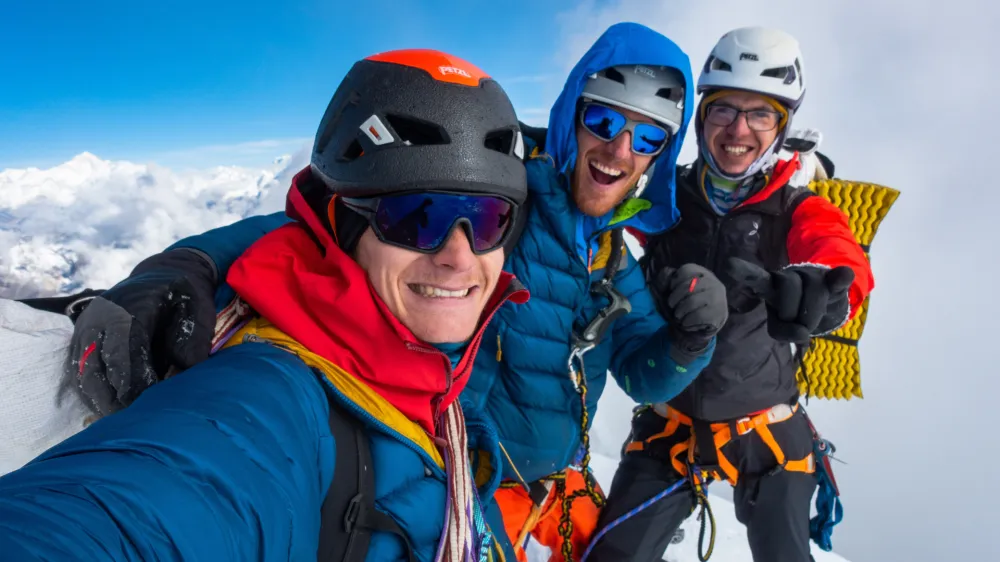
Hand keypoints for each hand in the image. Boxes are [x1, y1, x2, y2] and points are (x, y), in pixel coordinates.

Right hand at [67, 248, 217, 414]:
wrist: (164, 273)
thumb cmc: (185, 296)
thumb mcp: (198, 311)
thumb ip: (193, 342)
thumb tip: (183, 374)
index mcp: (129, 310)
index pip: (124, 355)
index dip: (134, 384)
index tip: (149, 404)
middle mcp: (100, 319)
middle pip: (96, 369)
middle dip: (114, 400)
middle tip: (134, 421)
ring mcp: (86, 329)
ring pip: (82, 375)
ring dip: (100, 400)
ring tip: (121, 420)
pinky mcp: (81, 338)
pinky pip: (78, 372)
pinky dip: (92, 392)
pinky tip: (110, 408)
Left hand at [652, 263, 727, 351]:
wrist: (711, 318)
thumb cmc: (690, 300)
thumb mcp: (679, 287)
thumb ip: (669, 278)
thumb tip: (666, 274)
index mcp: (702, 273)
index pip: (686, 270)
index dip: (674, 281)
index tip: (671, 290)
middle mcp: (712, 282)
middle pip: (688, 286)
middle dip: (674, 298)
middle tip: (671, 305)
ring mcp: (717, 297)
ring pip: (692, 302)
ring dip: (680, 310)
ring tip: (678, 315)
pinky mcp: (719, 312)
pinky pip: (698, 316)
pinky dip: (687, 320)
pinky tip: (685, 322)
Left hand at [725, 258, 853, 341]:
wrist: (823, 306)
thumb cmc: (794, 315)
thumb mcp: (782, 327)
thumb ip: (784, 332)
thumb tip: (803, 334)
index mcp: (769, 286)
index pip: (756, 277)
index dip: (745, 272)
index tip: (730, 264)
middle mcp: (788, 276)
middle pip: (788, 290)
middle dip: (792, 313)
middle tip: (795, 323)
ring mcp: (811, 276)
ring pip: (813, 293)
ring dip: (813, 316)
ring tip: (812, 320)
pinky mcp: (832, 280)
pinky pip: (837, 279)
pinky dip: (840, 278)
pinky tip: (844, 275)